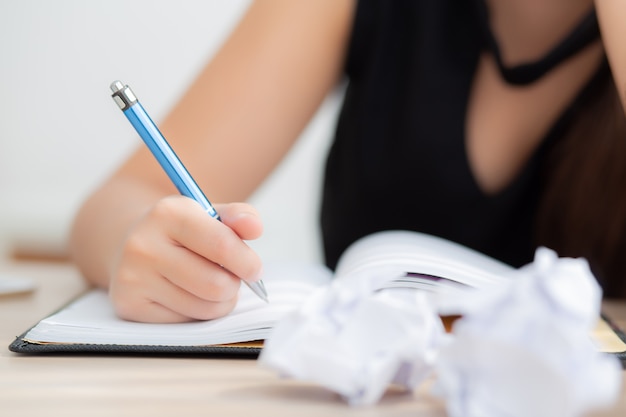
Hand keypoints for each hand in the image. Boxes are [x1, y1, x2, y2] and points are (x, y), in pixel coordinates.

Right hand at [108, 196, 262, 322]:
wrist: (134, 243)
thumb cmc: (183, 231)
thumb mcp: (209, 214)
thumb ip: (238, 217)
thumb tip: (255, 228)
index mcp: (168, 213)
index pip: (222, 245)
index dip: (247, 262)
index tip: (254, 269)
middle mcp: (144, 244)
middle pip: (216, 284)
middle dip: (234, 285)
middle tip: (231, 278)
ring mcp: (133, 277)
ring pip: (205, 308)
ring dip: (219, 301)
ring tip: (210, 285)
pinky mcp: (129, 305)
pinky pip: (186, 321)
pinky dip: (197, 312)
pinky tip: (186, 294)